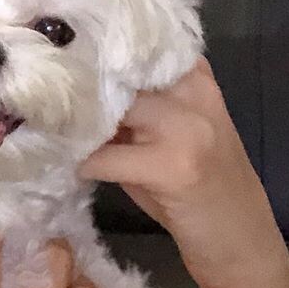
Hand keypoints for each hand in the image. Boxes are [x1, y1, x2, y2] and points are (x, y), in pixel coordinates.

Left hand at [78, 58, 288, 287]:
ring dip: (78, 125)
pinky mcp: (170, 167)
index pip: (137, 48)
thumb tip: (77, 91)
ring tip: (57, 132)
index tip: (63, 63)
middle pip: (118, 74)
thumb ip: (136, 107)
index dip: (96, 54)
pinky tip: (75, 167)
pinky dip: (85, 163)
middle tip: (48, 102)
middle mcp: (194, 95)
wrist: (240, 239)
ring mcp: (185, 130)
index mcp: (196, 79)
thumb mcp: (173, 133)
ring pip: (111, 110)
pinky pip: (106, 157)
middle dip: (80, 89)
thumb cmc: (198, 186)